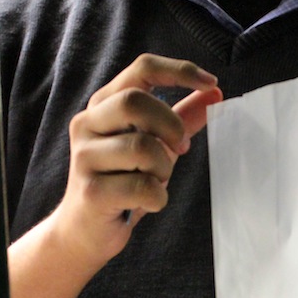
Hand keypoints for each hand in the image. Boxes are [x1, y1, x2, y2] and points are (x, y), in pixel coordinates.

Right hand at [51, 54, 221, 265]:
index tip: (211, 83)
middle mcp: (87, 124)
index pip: (141, 69)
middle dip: (170, 125)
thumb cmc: (122, 181)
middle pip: (135, 102)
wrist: (84, 229)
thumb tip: (213, 94)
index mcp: (103, 105)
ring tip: (156, 181)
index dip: (179, 71)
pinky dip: (157, 197)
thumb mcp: (153, 144)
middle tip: (180, 148)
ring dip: (163, 169)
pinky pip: (142, 186)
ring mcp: (84, 157)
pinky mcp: (91, 190)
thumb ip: (180, 118)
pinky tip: (148, 202)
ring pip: (141, 147)